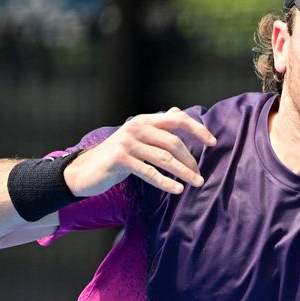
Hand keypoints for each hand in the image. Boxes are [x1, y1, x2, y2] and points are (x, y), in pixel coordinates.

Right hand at [64, 107, 216, 196]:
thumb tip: (178, 111)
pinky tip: (178, 189)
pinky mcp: (121, 159)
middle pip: (173, 142)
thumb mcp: (138, 137)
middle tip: (200, 175)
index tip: (213, 142)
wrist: (86, 170)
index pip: (178, 119)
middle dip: (190, 159)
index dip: (198, 129)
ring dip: (184, 172)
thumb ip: (158, 125)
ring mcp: (128, 143)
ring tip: (196, 182)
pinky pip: (150, 172)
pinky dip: (166, 182)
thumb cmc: (117, 155)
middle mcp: (137, 127)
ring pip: (164, 158)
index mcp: (145, 120)